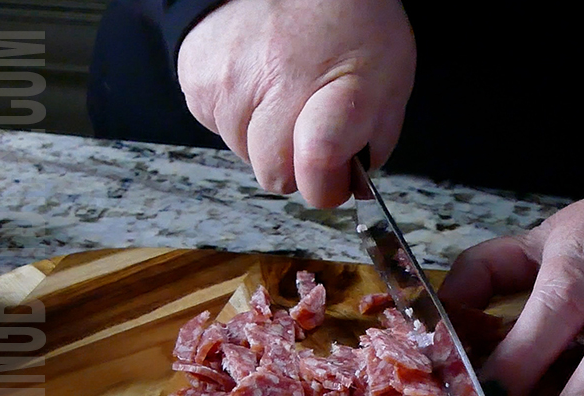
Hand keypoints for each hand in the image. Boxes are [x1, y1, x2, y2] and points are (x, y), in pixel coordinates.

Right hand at [177, 0, 415, 207]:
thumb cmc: (346, 21)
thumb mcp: (388, 78)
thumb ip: (374, 140)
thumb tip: (348, 186)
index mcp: (331, 88)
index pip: (317, 166)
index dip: (327, 186)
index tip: (335, 179)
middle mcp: (273, 85)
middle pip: (273, 173)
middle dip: (293, 162)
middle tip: (308, 124)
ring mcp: (227, 82)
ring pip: (241, 151)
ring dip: (262, 134)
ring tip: (281, 90)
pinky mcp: (195, 76)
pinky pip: (216, 124)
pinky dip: (237, 113)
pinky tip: (256, 81)